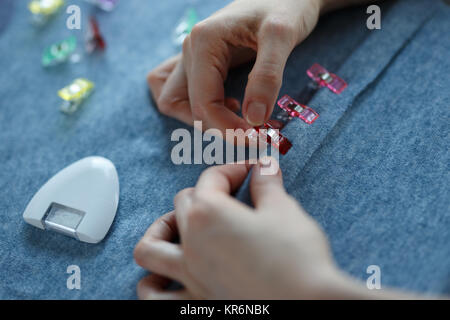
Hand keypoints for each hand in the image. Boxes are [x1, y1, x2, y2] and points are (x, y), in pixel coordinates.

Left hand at [134, 158, 339, 298]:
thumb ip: (267, 185)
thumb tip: (264, 167)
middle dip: (205, 191)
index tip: (251, 171)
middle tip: (230, 195)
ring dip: (160, 232)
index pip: (212, 178)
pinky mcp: (195, 302)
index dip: (233, 169)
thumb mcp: (284, 211)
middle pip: (182, 203)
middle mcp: (191, 243)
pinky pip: (155, 296)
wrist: (308, 303)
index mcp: (209, 213)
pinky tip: (169, 276)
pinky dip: (153, 283)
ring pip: (149, 249)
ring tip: (180, 228)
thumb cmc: (296, 257)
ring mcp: (189, 275)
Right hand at [147, 0, 321, 135]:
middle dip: (214, 126)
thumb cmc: (285, 6)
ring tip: (234, 119)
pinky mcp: (199, 62)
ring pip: (172, 100)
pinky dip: (196, 107)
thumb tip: (253, 119)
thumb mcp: (282, 36)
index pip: (202, 104)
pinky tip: (228, 105)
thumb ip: (267, 76)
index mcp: (203, 43)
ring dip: (197, 118)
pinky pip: (180, 92)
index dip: (227, 128)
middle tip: (251, 134)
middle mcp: (189, 50)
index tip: (256, 138)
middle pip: (179, 105)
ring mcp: (191, 56)